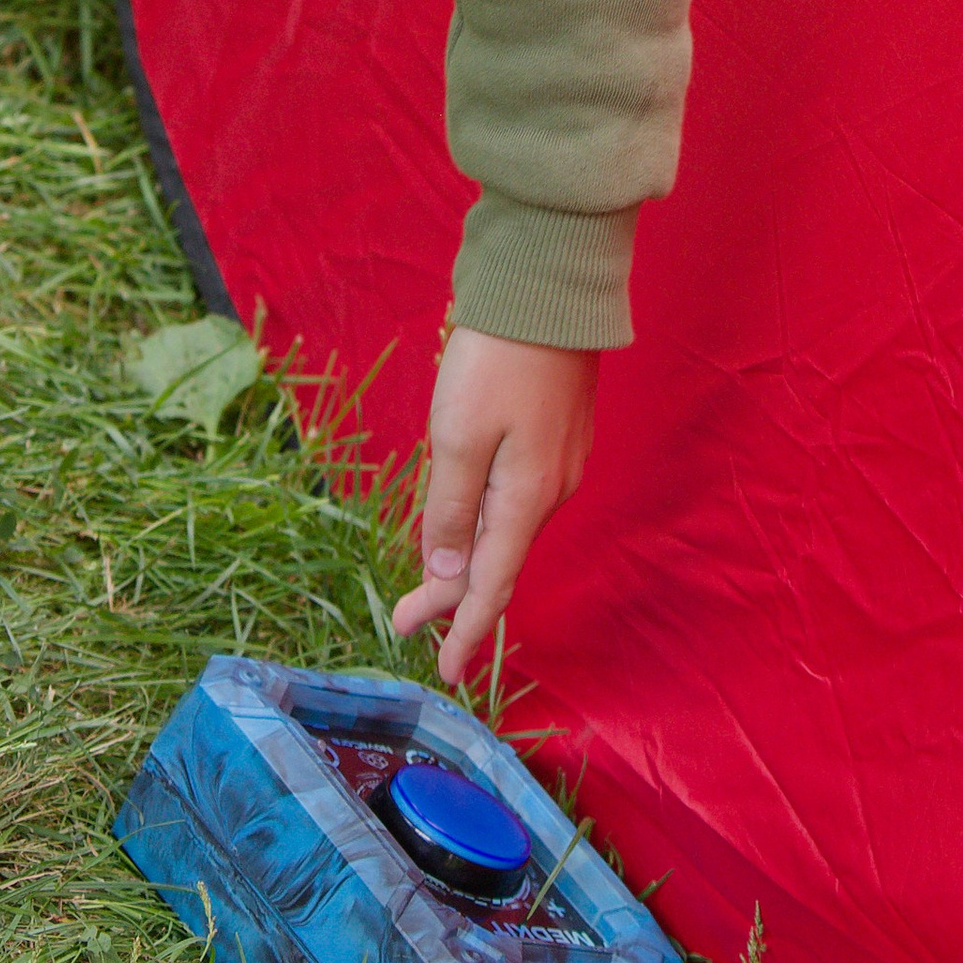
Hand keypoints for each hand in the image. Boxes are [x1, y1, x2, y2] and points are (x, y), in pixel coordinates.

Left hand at [390, 328, 596, 687]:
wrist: (549, 290)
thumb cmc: (496, 359)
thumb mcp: (457, 438)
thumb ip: (451, 511)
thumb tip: (448, 573)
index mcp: (526, 499)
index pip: (492, 586)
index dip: (465, 631)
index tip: (446, 672)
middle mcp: (551, 490)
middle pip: (497, 561)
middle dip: (452, 596)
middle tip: (404, 621)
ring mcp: (558, 462)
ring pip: (506, 528)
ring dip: (466, 558)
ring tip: (424, 584)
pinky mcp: (556, 436)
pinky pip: (515, 498)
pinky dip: (485, 521)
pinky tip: (462, 522)